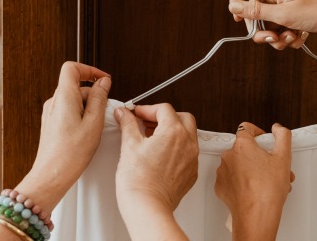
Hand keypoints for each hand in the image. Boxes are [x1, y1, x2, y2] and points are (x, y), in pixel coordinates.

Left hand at [15, 62, 110, 212]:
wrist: (52, 175)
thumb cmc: (71, 154)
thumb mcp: (94, 123)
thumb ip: (99, 98)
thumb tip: (104, 83)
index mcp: (64, 97)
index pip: (72, 68)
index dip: (90, 70)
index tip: (103, 79)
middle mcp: (54, 102)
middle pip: (76, 85)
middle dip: (94, 94)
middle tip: (105, 111)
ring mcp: (51, 113)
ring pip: (74, 99)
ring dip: (89, 107)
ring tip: (96, 126)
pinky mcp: (52, 123)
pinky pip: (70, 110)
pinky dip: (82, 115)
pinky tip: (88, 132)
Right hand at [114, 103, 198, 239]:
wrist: (147, 206)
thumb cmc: (139, 181)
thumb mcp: (129, 145)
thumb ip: (128, 124)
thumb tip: (124, 114)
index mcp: (173, 132)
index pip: (164, 109)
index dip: (148, 109)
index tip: (137, 114)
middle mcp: (187, 143)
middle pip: (182, 117)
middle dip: (165, 116)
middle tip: (148, 122)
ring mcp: (192, 158)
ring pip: (188, 134)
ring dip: (173, 130)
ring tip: (153, 138)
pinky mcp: (191, 172)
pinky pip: (188, 152)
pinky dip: (177, 147)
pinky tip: (161, 154)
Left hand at [215, 122, 293, 239]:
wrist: (256, 214)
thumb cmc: (268, 189)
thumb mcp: (283, 157)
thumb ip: (282, 136)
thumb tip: (278, 128)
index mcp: (242, 145)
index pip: (246, 128)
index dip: (258, 133)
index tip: (264, 140)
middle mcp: (228, 156)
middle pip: (244, 149)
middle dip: (259, 156)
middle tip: (272, 167)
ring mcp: (222, 171)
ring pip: (238, 164)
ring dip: (251, 169)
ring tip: (267, 181)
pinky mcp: (220, 186)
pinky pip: (231, 178)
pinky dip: (241, 181)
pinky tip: (254, 189)